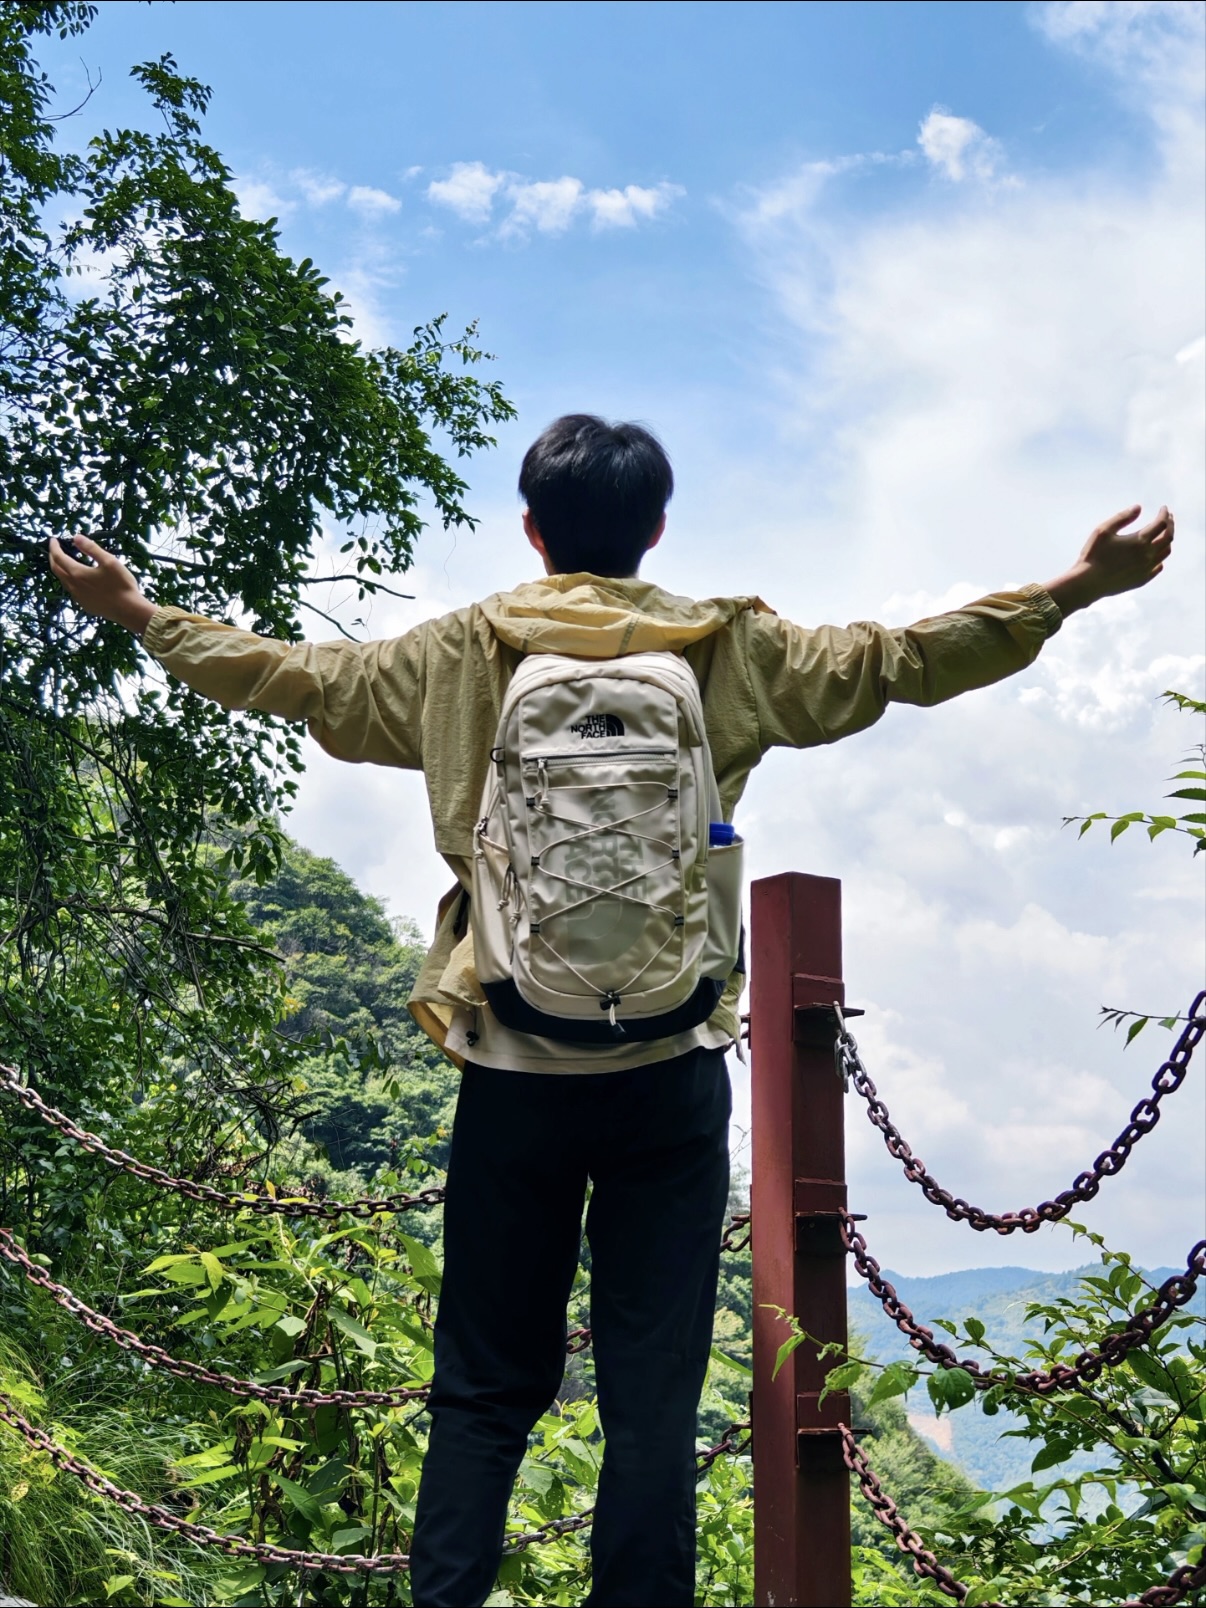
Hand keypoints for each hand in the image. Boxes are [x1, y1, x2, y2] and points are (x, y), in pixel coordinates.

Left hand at [49, 534, 155, 634]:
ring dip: (61, 570)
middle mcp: (73, 586)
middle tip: (55, 549)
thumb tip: (76, 537)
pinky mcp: (85, 605)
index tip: (53, 539)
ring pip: (63, 581)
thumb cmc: (121, 584)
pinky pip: (72, 590)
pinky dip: (70, 581)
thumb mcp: (109, 561)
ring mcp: (78, 598)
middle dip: (53, 558)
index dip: (54, 547)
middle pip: (56, 569)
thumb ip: (91, 548)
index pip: (58, 557)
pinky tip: (79, 580)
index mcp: (77, 573)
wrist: (129, 610)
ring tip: (66, 563)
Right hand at [1043, 505, 1173, 617]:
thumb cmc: (1093, 555)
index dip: (1164, 514)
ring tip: (1163, 534)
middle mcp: (1147, 555)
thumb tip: (1138, 508)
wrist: (1088, 583)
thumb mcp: (1104, 530)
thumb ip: (1122, 517)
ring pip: (1166, 552)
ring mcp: (1146, 569)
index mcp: (1139, 541)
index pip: (1161, 524)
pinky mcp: (1142, 579)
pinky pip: (1158, 567)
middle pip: (1168, 537)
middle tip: (1168, 518)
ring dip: (1167, 540)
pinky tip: (1155, 554)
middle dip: (1170, 525)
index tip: (1163, 508)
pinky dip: (1160, 557)